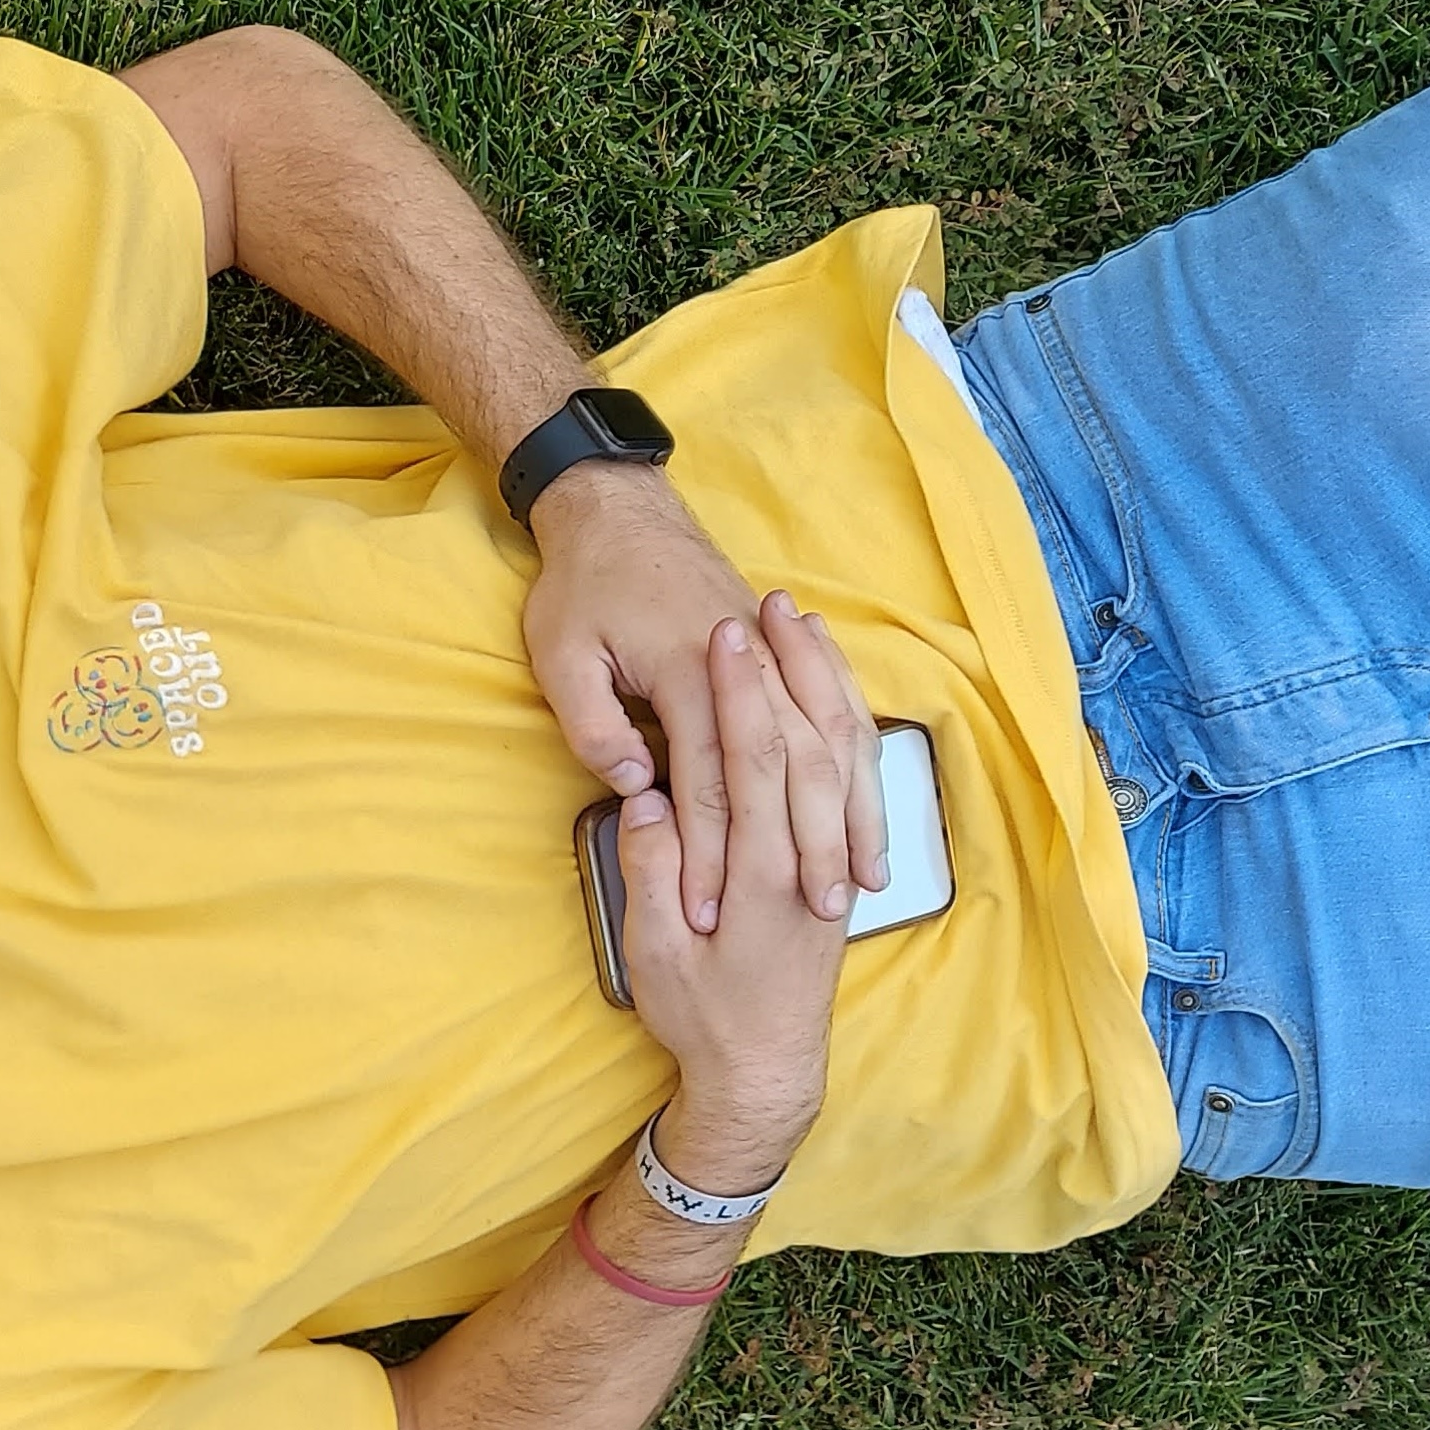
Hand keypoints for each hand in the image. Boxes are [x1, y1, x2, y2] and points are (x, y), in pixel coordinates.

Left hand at [523, 466, 886, 932]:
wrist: (622, 511)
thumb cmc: (583, 586)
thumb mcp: (560, 654)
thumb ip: (594, 725)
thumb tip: (638, 788)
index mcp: (688, 674)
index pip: (705, 784)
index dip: (707, 855)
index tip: (710, 914)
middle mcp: (748, 670)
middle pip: (786, 775)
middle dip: (802, 852)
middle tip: (815, 918)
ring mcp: (777, 661)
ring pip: (832, 750)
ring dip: (849, 818)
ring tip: (861, 884)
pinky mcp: (788, 658)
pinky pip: (844, 719)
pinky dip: (861, 770)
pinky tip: (869, 813)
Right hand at [609, 615, 847, 1185]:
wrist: (766, 1072)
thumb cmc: (700, 1018)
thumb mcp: (657, 957)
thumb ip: (653, 872)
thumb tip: (647, 798)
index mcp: (759, 875)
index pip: (755, 762)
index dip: (740, 694)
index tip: (718, 636)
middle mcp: (807, 856)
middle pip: (806, 740)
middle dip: (782, 669)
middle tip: (756, 607)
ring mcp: (829, 857)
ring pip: (838, 751)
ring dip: (820, 682)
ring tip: (798, 624)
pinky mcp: (834, 862)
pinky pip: (849, 774)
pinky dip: (840, 720)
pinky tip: (825, 685)